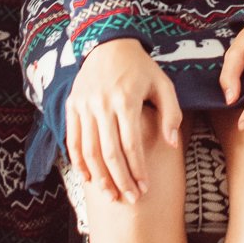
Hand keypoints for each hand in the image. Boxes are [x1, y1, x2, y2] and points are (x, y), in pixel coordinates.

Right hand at [67, 38, 180, 202]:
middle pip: (109, 152)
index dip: (137, 170)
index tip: (144, 187)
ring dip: (99, 177)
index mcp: (126, 100)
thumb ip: (171, 114)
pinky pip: (72, 140)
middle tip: (130, 199)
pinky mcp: (72, 106)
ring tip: (110, 195)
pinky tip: (88, 178)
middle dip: (120, 180)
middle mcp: (102, 104)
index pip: (131, 144)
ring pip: (89, 150)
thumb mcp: (163, 84)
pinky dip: (78, 162)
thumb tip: (171, 144)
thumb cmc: (141, 68)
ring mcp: (84, 106)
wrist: (108, 43)